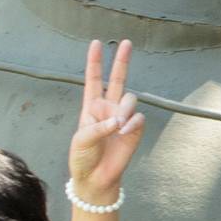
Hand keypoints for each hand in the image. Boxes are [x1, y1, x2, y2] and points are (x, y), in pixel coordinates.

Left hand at [67, 39, 145, 200]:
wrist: (96, 178)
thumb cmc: (83, 157)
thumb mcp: (82, 139)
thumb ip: (99, 126)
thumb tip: (119, 120)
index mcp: (91, 107)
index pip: (93, 80)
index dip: (94, 62)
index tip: (96, 43)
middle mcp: (108, 108)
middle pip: (117, 79)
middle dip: (122, 60)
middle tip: (127, 42)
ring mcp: (123, 118)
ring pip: (130, 99)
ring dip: (125, 109)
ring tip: (119, 125)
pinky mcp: (134, 130)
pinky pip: (138, 118)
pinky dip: (132, 123)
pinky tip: (124, 132)